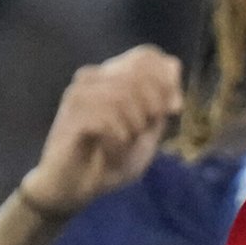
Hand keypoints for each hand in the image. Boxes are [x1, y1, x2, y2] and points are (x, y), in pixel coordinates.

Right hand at [22, 47, 181, 221]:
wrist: (75, 188)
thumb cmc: (109, 160)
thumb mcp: (146, 134)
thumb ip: (160, 102)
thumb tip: (174, 64)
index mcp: (112, 77)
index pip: (146, 56)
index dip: (166, 81)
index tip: (172, 110)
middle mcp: (93, 77)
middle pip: (139, 75)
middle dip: (152, 108)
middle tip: (141, 133)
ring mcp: (79, 93)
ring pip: (123, 97)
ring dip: (133, 128)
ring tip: (123, 144)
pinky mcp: (70, 114)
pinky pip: (108, 120)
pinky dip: (117, 142)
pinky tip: (109, 151)